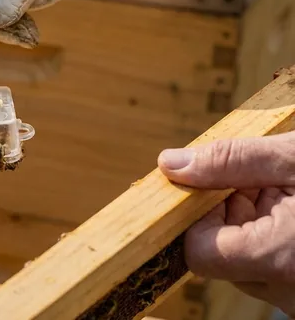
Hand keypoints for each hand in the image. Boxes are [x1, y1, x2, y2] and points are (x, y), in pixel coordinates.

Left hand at [158, 132, 294, 315]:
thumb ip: (231, 161)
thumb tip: (170, 164)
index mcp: (280, 258)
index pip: (195, 250)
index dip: (195, 215)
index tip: (211, 186)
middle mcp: (287, 291)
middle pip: (216, 253)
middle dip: (227, 213)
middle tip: (262, 184)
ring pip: (241, 260)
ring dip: (250, 225)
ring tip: (284, 197)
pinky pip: (266, 268)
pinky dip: (270, 238)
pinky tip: (292, 213)